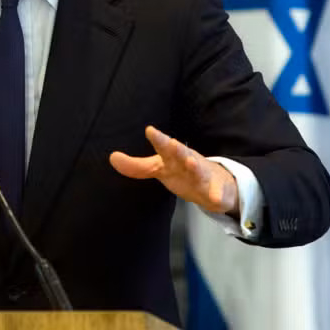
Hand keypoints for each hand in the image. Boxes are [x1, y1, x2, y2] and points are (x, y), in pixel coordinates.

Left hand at [109, 126, 238, 215]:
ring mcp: (203, 175)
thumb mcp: (158, 168)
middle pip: (182, 153)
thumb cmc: (183, 171)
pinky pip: (217, 195)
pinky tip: (216, 200)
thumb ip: (136, 166)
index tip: (149, 130)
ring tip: (190, 161)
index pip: (163, 147)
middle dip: (177, 148)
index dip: (157, 139)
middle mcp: (188, 162)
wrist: (217, 184)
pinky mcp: (216, 191)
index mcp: (173, 157)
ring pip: (199, 170)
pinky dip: (217, 197)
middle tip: (171, 142)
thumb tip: (112, 157)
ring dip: (195, 166)